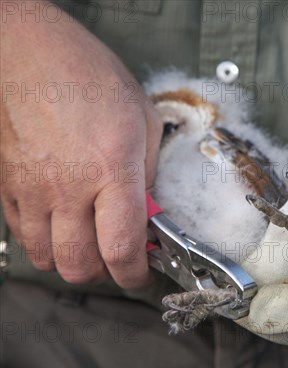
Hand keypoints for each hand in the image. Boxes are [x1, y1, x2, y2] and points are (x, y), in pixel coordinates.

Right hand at [0, 16, 161, 287]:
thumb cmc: (87, 75)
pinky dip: (43, 242)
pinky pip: (21, 234)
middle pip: (80, 266)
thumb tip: (151, 210)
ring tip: (90, 245)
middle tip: (119, 261)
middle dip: (105, 275)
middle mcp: (68, 187)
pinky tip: (61, 225)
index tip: (143, 274)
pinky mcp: (6, 185)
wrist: (26, 50)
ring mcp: (31, 189)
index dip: (135, 275)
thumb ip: (148, 172)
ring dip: (72, 262)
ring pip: (47, 258)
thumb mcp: (143, 119)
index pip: (121, 248)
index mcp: (112, 170)